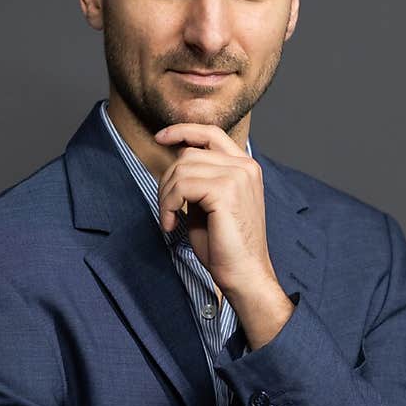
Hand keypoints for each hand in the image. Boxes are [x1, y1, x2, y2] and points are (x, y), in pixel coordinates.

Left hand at [153, 123, 276, 298]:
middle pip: (189, 153)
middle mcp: (244, 166)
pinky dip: (168, 206)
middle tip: (167, 210)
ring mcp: (237, 176)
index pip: (211, 132)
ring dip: (166, 196)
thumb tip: (175, 163)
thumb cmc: (225, 247)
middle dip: (167, 181)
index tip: (160, 138)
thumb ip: (198, 181)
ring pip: (182, 168)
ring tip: (170, 220)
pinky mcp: (225, 191)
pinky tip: (173, 226)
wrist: (244, 274)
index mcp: (245, 167)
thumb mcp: (208, 205)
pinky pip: (182, 186)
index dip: (182, 130)